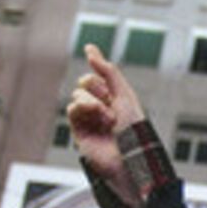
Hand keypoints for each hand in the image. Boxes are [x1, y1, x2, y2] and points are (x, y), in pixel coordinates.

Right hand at [67, 44, 147, 207]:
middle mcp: (102, 108)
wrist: (129, 158)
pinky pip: (72, 110)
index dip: (98, 67)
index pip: (100, 75)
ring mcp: (90, 119)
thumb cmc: (134, 130)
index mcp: (116, 99)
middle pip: (86, 83)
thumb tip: (90, 49)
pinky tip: (93, 116)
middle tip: (109, 102)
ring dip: (91, 101)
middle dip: (96, 87)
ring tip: (107, 117)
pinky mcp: (80, 131)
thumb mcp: (125, 95)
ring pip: (78, 95)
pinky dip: (81, 108)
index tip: (93, 55)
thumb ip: (108, 71)